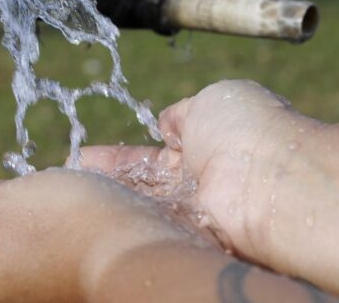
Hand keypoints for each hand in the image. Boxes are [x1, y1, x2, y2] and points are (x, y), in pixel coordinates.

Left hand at [0, 169, 206, 302]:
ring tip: (52, 196)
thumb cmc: (56, 230)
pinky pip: (60, 252)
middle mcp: (12, 302)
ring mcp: (47, 296)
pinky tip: (78, 211)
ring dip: (34, 217)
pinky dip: (63, 229)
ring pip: (26, 247)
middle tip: (18, 189)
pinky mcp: (79, 287)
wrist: (137, 252)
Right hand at [80, 80, 322, 262]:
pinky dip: (118, 219)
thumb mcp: (211, 100)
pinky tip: (85, 214)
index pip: (152, 155)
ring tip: (66, 194)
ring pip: (140, 206)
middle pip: (141, 184)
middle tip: (67, 178)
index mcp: (206, 144)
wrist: (273, 181)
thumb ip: (184, 113)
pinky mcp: (188, 238)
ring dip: (106, 199)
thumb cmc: (248, 130)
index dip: (119, 156)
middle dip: (105, 181)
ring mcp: (192, 213)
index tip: (85, 156)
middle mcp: (198, 183)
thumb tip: (168, 121)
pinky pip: (147, 227)